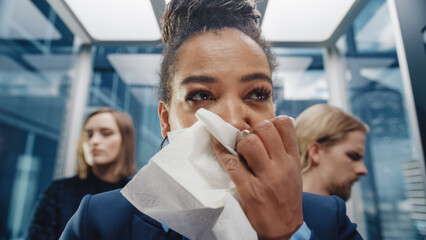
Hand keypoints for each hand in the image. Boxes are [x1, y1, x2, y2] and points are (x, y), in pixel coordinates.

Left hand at [211, 116, 302, 239]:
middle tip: (247, 141)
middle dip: (252, 130)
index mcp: (293, 160)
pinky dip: (221, 150)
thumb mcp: (293, 173)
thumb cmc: (286, 198)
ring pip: (248, 142)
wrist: (283, 229)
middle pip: (264, 128)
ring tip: (238, 151)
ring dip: (239, 142)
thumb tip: (262, 130)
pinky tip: (217, 145)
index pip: (284, 124)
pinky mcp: (248, 190)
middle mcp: (281, 166)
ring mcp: (265, 178)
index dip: (270, 121)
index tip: (262, 131)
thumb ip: (282, 152)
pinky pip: (231, 162)